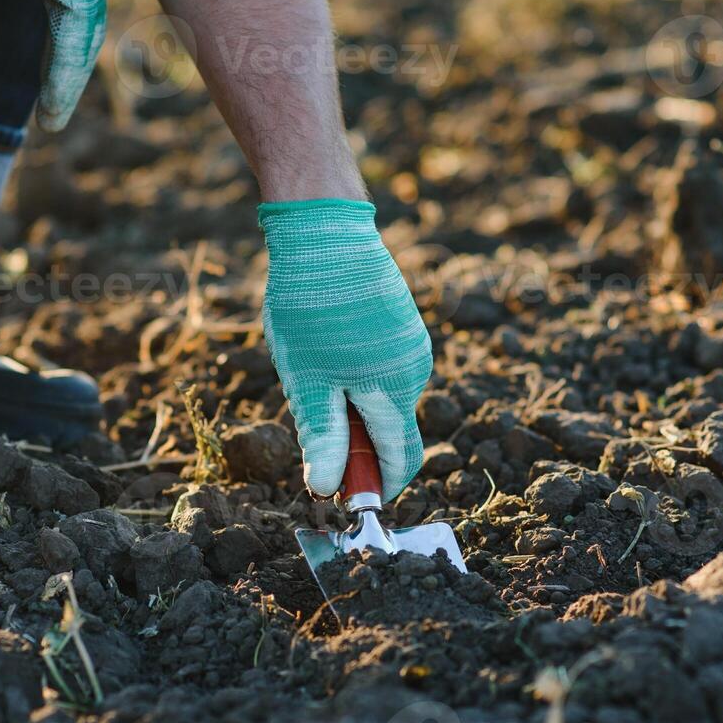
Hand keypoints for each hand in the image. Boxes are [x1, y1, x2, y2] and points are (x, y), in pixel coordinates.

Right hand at [0, 0, 107, 131]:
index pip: (68, 3)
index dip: (60, 39)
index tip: (48, 67)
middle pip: (80, 26)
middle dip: (67, 67)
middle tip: (54, 106)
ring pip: (79, 40)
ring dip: (64, 83)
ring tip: (52, 118)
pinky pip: (72, 42)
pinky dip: (63, 80)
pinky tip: (54, 110)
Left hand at [259, 199, 432, 500]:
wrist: (324, 226)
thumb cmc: (312, 304)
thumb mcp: (307, 379)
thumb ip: (323, 436)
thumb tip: (328, 488)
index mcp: (397, 389)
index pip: (401, 460)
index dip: (375, 486)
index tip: (342, 495)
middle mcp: (415, 369)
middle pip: (390, 430)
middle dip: (354, 443)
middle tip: (307, 426)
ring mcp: (410, 342)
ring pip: (382, 397)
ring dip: (350, 405)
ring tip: (309, 371)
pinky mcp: (399, 322)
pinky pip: (380, 368)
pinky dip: (354, 377)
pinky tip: (321, 347)